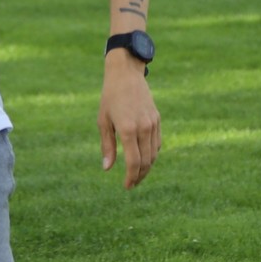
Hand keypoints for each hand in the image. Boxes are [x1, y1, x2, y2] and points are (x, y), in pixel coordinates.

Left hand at [100, 52, 161, 188]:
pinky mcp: (157, 119)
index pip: (133, 162)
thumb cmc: (110, 98)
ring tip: (137, 175)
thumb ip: (107, 146)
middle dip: (139, 176)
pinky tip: (145, 159)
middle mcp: (143, 128)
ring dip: (147, 168)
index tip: (127, 186)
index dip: (131, 177)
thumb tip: (107, 168)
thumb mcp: (103, 121)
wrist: (126, 75)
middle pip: (146, 161)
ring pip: (154, 154)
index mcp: (128, 130)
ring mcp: (152, 124)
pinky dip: (152, 154)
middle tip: (131, 184)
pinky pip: (157, 143)